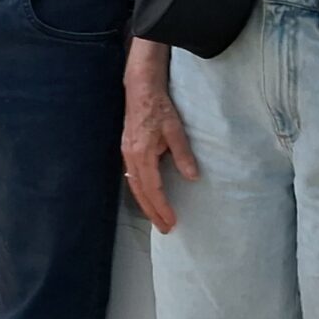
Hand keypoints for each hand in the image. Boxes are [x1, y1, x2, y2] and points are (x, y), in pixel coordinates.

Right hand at [121, 42, 197, 230]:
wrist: (140, 89)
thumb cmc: (159, 108)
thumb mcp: (176, 130)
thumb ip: (183, 154)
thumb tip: (192, 177)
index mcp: (142, 154)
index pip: (153, 188)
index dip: (162, 207)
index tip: (172, 221)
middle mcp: (130, 157)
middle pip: (140, 192)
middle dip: (152, 212)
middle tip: (165, 229)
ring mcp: (126, 154)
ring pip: (134, 186)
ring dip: (146, 204)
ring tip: (157, 218)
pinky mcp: (127, 150)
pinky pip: (132, 177)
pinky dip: (141, 192)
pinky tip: (148, 197)